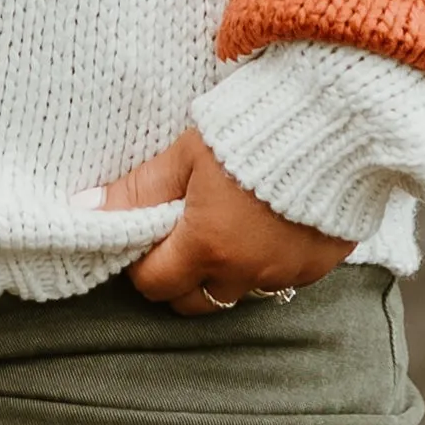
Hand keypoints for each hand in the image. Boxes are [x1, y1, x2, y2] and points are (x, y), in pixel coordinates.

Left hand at [98, 126, 356, 317]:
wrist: (337, 120)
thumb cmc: (253, 129)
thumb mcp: (186, 154)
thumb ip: (138, 190)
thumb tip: (87, 210)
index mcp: (206, 247)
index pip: (153, 284)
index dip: (142, 262)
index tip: (147, 233)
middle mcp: (246, 272)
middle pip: (193, 303)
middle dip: (179, 278)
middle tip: (181, 234)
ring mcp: (286, 274)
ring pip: (237, 294)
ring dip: (223, 273)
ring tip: (226, 227)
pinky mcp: (318, 267)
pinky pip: (280, 281)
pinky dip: (265, 264)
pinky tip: (266, 227)